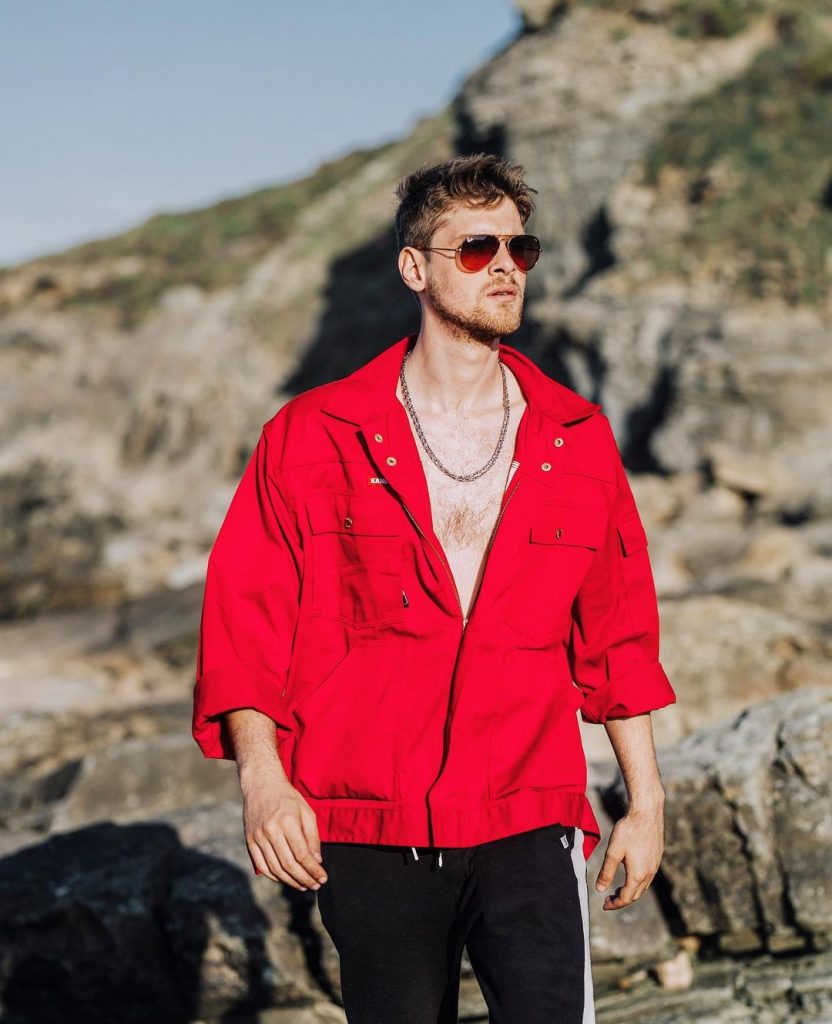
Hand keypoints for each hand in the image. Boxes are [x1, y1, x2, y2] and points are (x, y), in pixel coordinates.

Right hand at [241, 773, 328, 890]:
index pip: (302, 854)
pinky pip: (261, 866)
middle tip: (315, 886)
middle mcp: (271, 831)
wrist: (261, 785)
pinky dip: (274, 876)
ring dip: (290, 881)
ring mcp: (258, 837)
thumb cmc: (287, 797)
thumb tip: (316, 861)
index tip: (322, 878)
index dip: (313, 870)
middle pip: (289, 864)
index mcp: (287, 822)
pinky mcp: (250, 841)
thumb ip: (312, 837)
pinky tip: (285, 879)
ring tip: (303, 886)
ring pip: (275, 869)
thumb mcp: (306, 811)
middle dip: (304, 879)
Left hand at [594, 803, 663, 910]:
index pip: (626, 898)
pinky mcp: (657, 856)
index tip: (604, 905)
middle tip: (608, 899)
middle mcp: (649, 873)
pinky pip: (648, 876)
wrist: (647, 813)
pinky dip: (637, 881)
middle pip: (636, 895)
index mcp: (637, 875)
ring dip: (630, 891)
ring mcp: (655, 865)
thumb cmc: (629, 830)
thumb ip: (606, 872)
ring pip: (643, 886)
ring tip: (617, 888)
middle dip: (622, 899)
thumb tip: (600, 890)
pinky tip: (630, 873)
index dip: (614, 904)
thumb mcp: (613, 852)